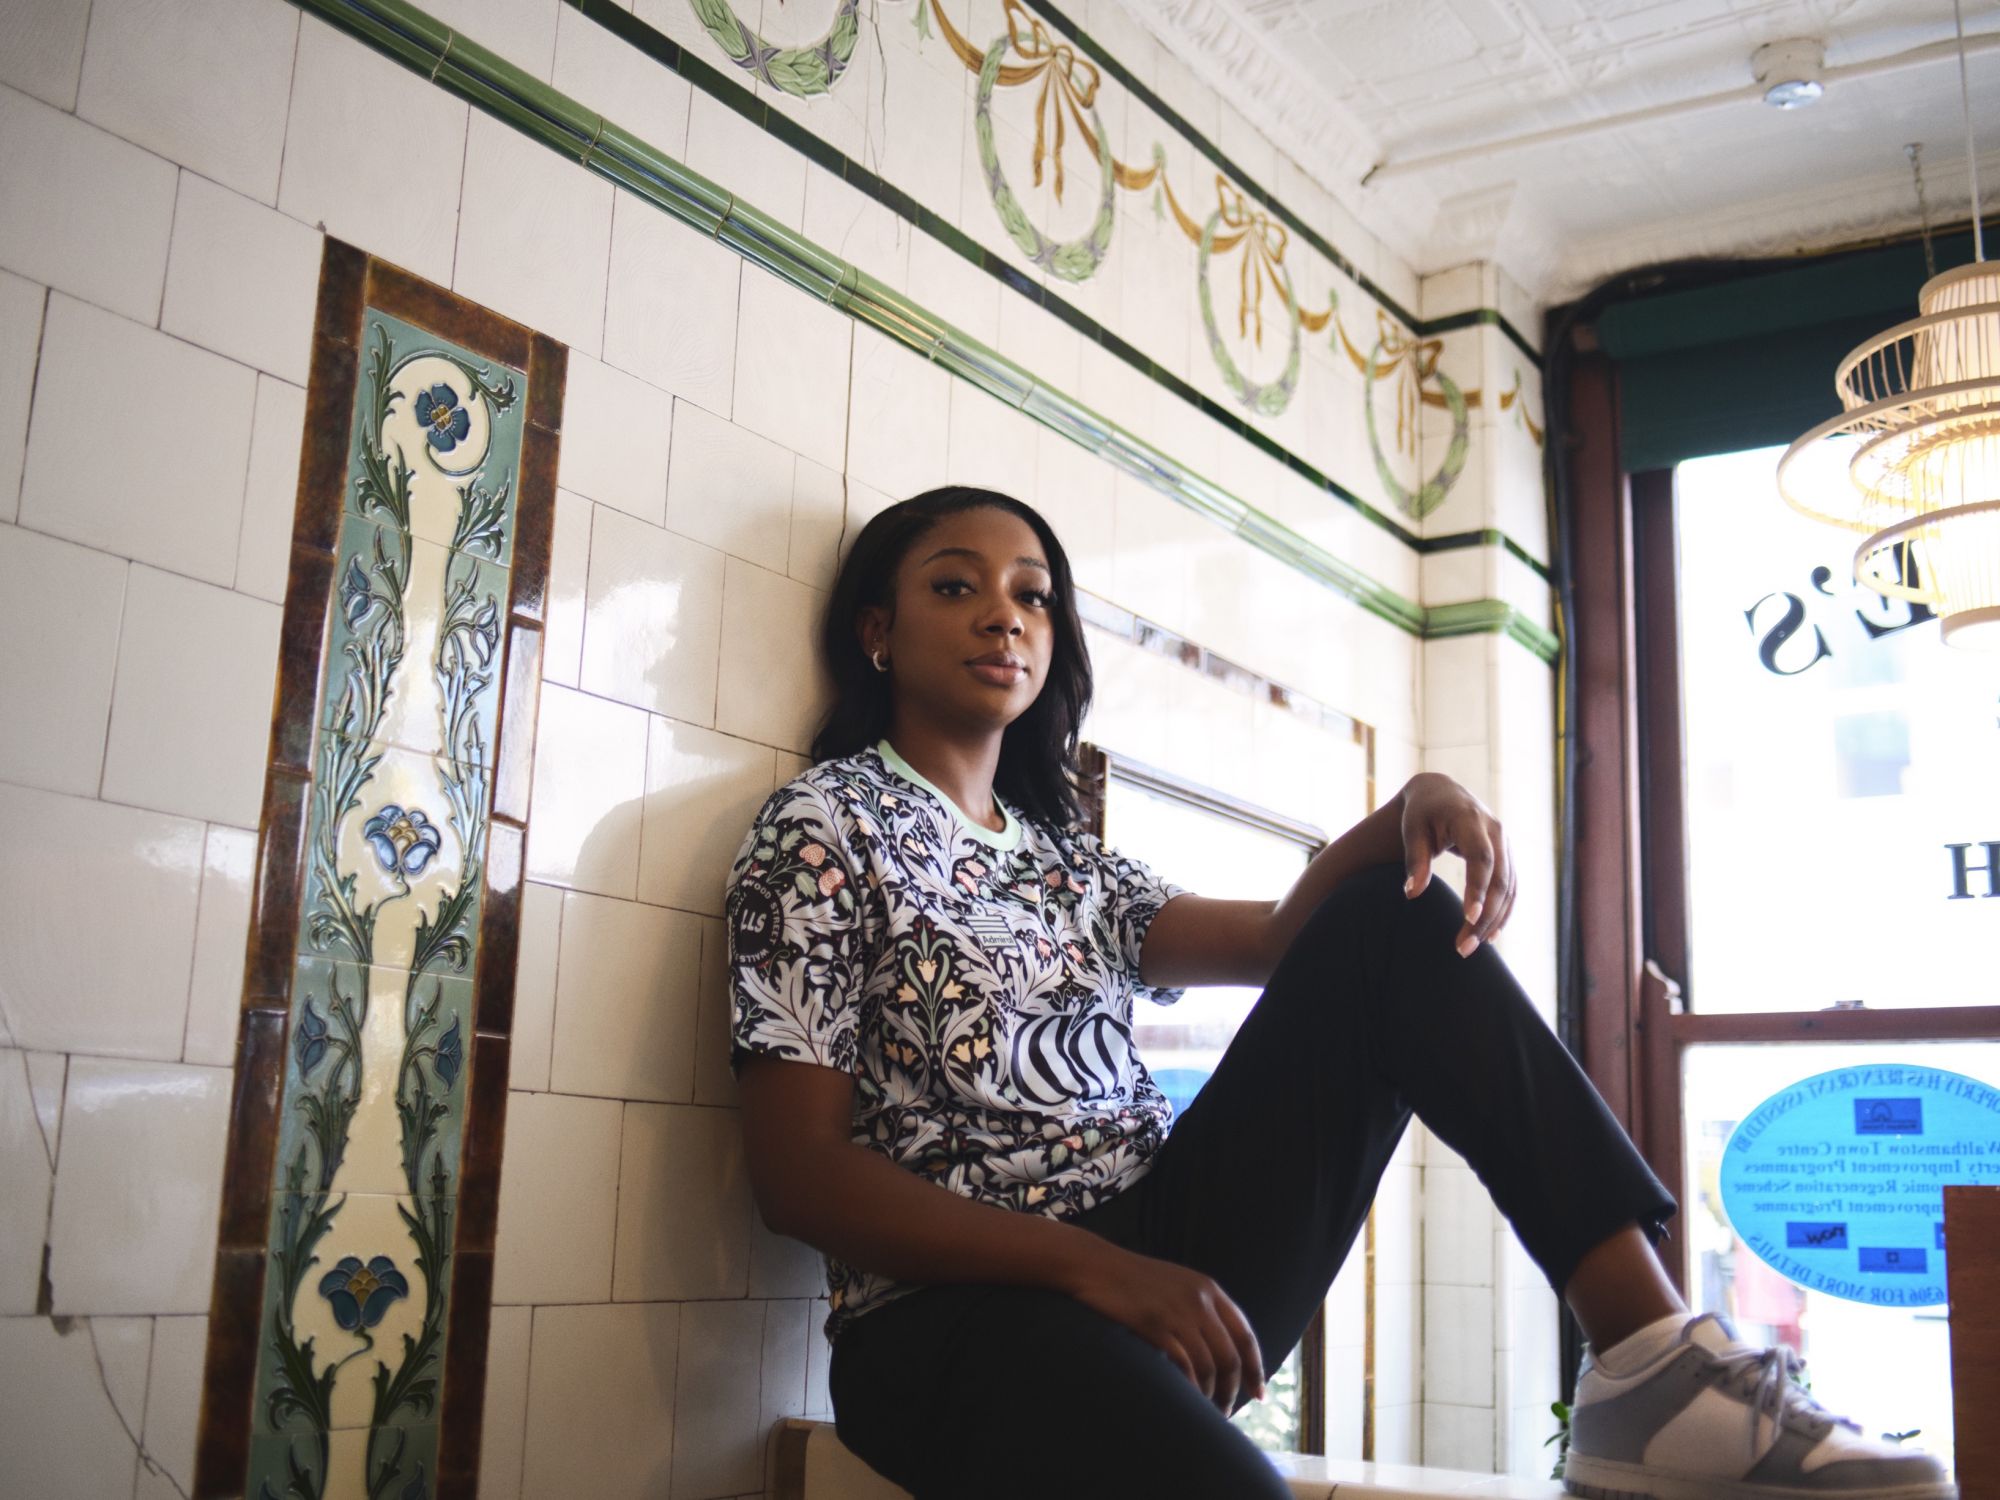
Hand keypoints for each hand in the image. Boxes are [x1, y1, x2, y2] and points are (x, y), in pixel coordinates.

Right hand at [1063, 1240, 1265, 1414]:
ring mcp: (1177, 1312)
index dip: (1255, 1368)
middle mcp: (1199, 1300)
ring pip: (1209, 1365)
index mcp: (1209, 1289)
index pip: (1245, 1335)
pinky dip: (1189, 1387)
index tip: (1258, 1394)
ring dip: (1211, 1394)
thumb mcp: (1177, 1283)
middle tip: (1226, 1411)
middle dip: (1233, 1390)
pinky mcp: (1155, 1325)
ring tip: (1205, 1411)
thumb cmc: (1134, 1279)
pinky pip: (1183, 1364)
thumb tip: (1221, 1346)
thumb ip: (1201, 1307)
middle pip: (1230, 1356)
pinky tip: (1186, 1398)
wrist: (1097, 1265)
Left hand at [1400, 772, 1515, 956]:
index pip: (1481, 858)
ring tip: (1473, 946)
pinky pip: (1511, 887)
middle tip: (1465, 947)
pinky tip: (1491, 935)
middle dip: (1485, 915)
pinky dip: (1504, 911)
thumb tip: (1411, 894)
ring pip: (1509, 887)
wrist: (1442, 793)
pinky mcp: (1507, 855)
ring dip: (1495, 919)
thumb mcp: (1412, 831)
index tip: (1468, 918)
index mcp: (1471, 820)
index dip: (1477, 888)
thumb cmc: (1422, 813)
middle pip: (1499, 879)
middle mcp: (1496, 831)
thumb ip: (1415, 860)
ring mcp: (1506, 843)